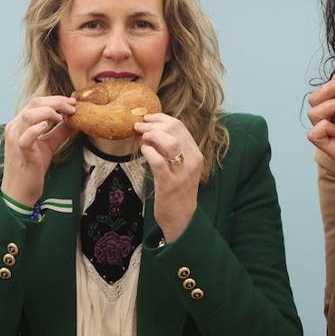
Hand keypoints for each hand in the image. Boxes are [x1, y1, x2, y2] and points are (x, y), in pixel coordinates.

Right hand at [0, 96, 76, 206]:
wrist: (20, 191)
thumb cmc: (31, 168)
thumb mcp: (48, 145)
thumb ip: (59, 131)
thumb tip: (74, 120)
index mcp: (19, 124)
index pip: (36, 102)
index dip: (56, 99)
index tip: (72, 102)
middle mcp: (14, 127)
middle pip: (34, 103)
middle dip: (56, 102)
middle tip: (72, 107)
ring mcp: (15, 138)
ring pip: (29, 115)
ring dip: (49, 112)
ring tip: (62, 118)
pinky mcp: (20, 151)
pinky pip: (26, 136)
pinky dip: (36, 128)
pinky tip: (47, 126)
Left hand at [133, 113, 201, 242]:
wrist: (181, 217)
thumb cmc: (177, 188)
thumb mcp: (179, 165)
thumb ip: (168, 148)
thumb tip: (148, 131)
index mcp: (195, 153)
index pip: (180, 126)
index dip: (161, 118)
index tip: (147, 118)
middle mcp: (192, 160)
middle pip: (174, 130)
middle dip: (153, 124)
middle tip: (139, 126)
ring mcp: (182, 172)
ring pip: (170, 143)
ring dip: (152, 135)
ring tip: (141, 138)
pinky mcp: (169, 184)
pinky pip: (159, 162)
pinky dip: (149, 152)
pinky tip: (143, 151)